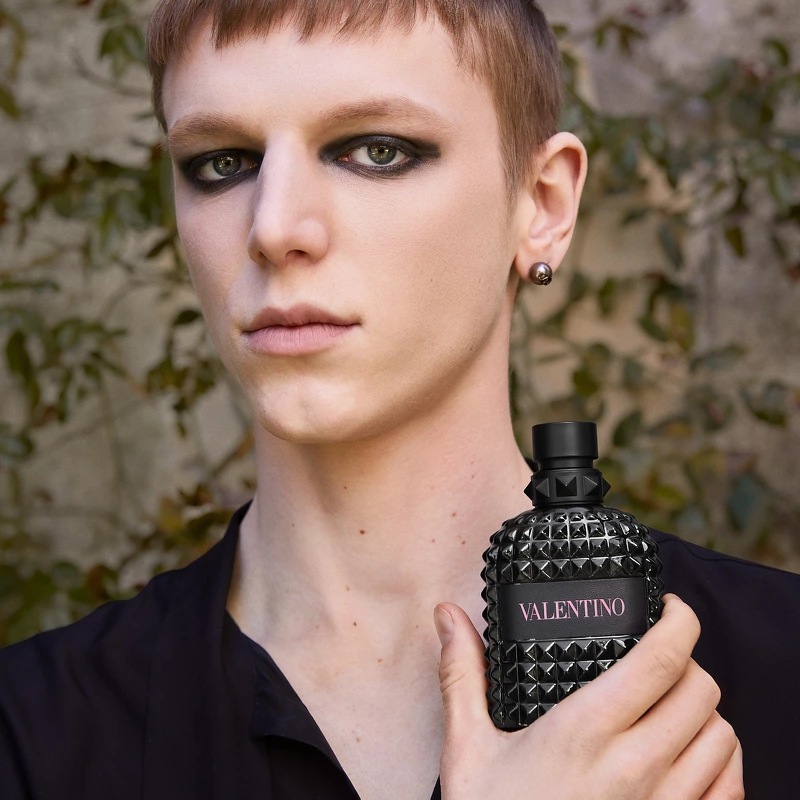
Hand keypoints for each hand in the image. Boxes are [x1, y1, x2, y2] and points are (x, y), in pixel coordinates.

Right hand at [434, 594, 742, 799]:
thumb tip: (447, 616)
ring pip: (722, 735)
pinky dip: (722, 761)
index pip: (662, 659)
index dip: (679, 620)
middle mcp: (637, 765)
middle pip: (701, 689)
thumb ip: (462, 675)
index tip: (667, 607)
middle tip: (658, 658)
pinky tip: (691, 756)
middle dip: (687, 660)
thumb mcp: (468, 748)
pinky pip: (731, 787)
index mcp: (587, 730)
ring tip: (673, 705)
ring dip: (704, 711)